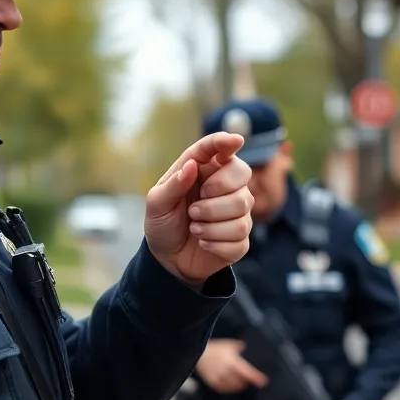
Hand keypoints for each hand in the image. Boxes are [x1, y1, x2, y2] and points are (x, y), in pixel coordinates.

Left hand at [144, 132, 253, 286]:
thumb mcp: (157, 204)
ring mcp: (238, 212)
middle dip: (217, 191)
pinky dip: (215, 242)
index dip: (226, 142)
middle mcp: (226, 186)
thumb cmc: (163, 223)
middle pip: (241, 173)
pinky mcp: (241, 237)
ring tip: (194, 228)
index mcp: (204, 170)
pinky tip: (202, 242)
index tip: (234, 141)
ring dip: (211, 222)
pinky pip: (240, 236)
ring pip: (242, 207)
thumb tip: (191, 166)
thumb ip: (173, 184)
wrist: (167, 258)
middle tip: (193, 208)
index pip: (218, 148)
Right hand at [194, 339, 267, 393]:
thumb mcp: (228, 344)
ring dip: (239, 386)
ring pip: (232, 386)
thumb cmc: (215, 348)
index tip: (264, 381)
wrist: (198, 353)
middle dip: (246, 380)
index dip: (256, 377)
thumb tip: (245, 347)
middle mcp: (226, 370)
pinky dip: (228, 389)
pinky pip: (223, 388)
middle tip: (249, 379)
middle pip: (241, 380)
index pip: (247, 371)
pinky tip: (231, 387)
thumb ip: (238, 347)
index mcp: (232, 361)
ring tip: (241, 383)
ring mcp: (219, 377)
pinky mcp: (212, 381)